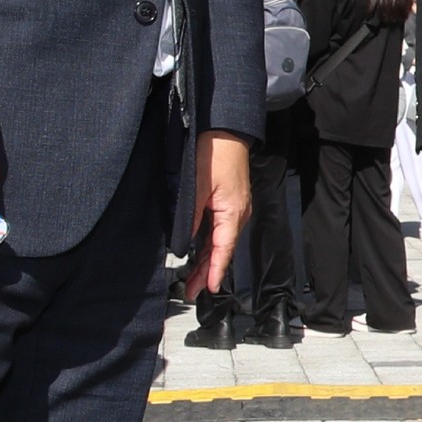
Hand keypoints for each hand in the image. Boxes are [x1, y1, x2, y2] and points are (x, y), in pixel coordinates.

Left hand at [187, 131, 250, 296]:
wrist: (226, 131)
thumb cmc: (214, 153)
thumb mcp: (197, 187)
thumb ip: (190, 218)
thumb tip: (183, 243)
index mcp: (233, 212)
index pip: (223, 249)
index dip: (215, 271)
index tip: (210, 289)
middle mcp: (238, 214)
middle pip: (222, 250)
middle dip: (208, 271)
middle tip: (193, 290)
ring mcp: (235, 208)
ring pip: (220, 241)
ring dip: (207, 260)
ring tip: (195, 278)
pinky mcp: (229, 202)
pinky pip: (220, 230)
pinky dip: (210, 245)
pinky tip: (200, 253)